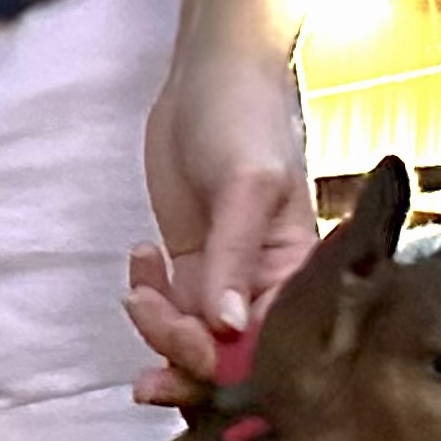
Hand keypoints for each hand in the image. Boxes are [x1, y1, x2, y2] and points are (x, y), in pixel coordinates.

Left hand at [129, 35, 318, 404]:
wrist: (208, 76)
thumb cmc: (246, 117)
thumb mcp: (248, 183)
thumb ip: (236, 257)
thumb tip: (229, 326)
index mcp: (300, 274)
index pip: (271, 349)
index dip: (230, 364)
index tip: (193, 348)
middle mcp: (267, 290)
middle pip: (227, 360)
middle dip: (183, 355)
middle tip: (150, 317)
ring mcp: (225, 285)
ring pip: (191, 345)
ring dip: (156, 329)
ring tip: (140, 286)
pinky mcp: (191, 273)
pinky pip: (167, 316)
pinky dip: (146, 302)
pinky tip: (142, 258)